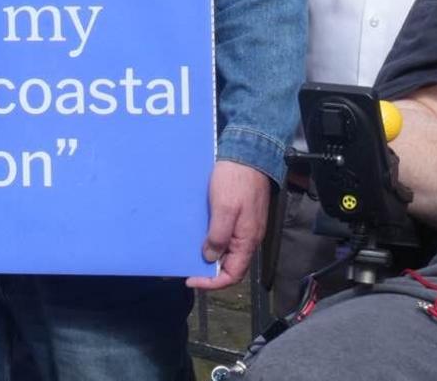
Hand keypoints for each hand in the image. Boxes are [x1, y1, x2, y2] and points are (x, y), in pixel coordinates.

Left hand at [188, 160, 269, 290]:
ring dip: (210, 255)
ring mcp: (244, 227)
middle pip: (230, 266)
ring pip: (227, 252)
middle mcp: (248, 238)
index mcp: (247, 240)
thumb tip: (210, 259)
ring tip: (190, 253)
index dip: (212, 283)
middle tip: (188, 267)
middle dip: (209, 271)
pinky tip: (199, 235)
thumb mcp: (224, 208)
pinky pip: (227, 237)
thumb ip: (218, 236)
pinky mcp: (240, 216)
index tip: (192, 279)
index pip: (233, 275)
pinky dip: (212, 241)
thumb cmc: (236, 180)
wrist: (248, 154)